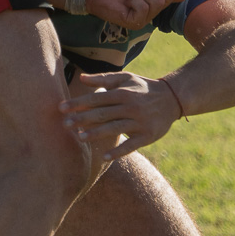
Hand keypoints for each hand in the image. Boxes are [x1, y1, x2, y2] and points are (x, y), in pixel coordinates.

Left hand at [59, 72, 182, 160]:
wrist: (172, 98)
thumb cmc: (142, 88)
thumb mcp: (125, 78)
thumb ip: (103, 79)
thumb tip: (81, 78)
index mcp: (123, 92)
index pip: (96, 98)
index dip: (78, 103)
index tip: (61, 108)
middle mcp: (131, 107)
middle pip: (103, 113)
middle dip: (82, 119)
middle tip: (64, 124)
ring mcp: (140, 122)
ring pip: (115, 128)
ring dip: (97, 133)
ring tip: (80, 137)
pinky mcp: (148, 136)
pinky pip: (131, 146)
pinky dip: (119, 152)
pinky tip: (104, 157)